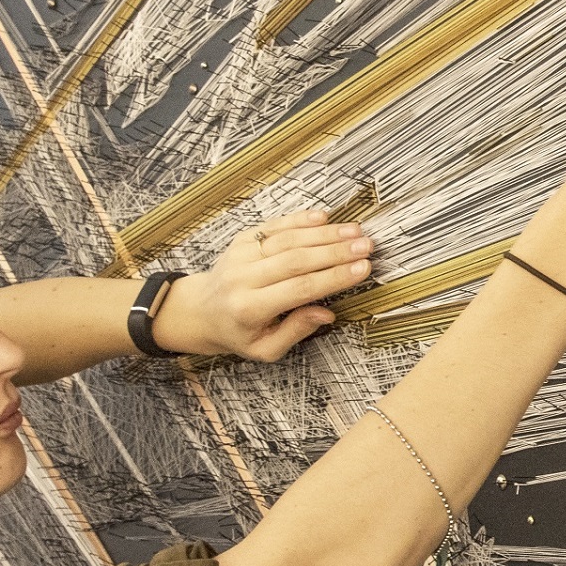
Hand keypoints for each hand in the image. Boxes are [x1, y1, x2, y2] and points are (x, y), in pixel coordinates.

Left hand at [151, 209, 374, 361]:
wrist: (200, 310)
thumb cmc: (238, 333)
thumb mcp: (265, 349)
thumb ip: (295, 331)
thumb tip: (326, 314)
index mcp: (250, 308)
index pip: (299, 289)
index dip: (334, 277)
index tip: (363, 269)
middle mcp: (243, 278)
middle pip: (296, 259)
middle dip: (335, 252)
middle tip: (366, 246)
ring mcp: (240, 254)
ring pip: (288, 239)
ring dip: (324, 233)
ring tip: (355, 231)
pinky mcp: (242, 239)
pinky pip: (274, 226)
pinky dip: (300, 219)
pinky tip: (324, 217)